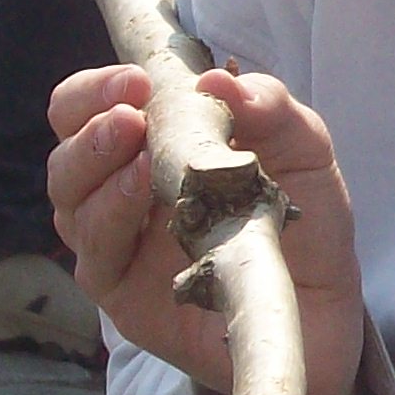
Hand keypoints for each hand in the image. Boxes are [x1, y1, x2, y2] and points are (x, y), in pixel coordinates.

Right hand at [50, 62, 369, 394]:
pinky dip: (111, 218)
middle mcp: (124, 193)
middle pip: (67, 149)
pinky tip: (145, 196)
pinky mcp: (122, 294)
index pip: (91, 108)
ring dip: (96, 165)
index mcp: (154, 147)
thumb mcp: (305, 154)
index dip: (98, 89)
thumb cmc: (306, 226)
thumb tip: (221, 79)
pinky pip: (94, 254)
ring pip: (70, 199)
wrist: (327, 316)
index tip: (136, 80)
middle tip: (130, 113)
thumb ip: (272, 108)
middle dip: (88, 119)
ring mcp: (119, 244)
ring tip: (140, 152)